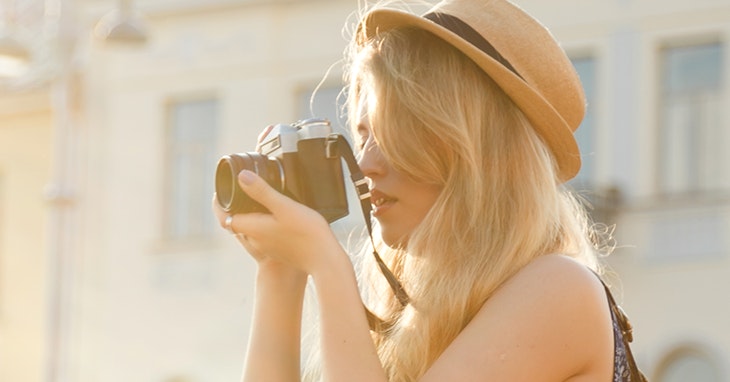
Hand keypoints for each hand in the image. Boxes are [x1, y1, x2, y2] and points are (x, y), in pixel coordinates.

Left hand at [214, 169, 342, 273]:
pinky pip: (264, 234)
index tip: (220, 192)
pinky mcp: (279, 250)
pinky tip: (276, 215)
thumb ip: (261, 191)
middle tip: (238, 191)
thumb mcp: (283, 206)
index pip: (225, 218)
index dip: (220, 205)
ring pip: (251, 228)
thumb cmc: (306, 234)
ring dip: (251, 215)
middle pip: (237, 222)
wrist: (324, 259)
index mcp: (253, 228)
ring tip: (257, 199)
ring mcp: (268, 247)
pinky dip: (264, 223)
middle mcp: (256, 239)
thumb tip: (241, 177)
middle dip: (235, 207)